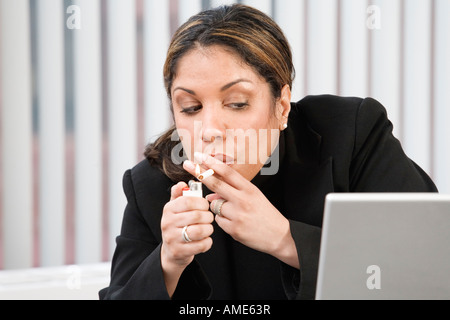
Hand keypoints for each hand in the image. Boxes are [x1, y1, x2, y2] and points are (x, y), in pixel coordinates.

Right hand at [160, 181, 213, 295]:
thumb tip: (181, 183)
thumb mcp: (175, 208)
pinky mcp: (179, 251)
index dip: (201, 202)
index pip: (188, 201)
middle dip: (208, 216)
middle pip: (196, 216)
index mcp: (168, 209)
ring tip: (208, 228)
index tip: (205, 206)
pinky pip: (201, 245)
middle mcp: (167, 223)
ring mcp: (172, 238)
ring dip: (208, 229)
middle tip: (209, 218)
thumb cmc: (177, 225)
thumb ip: (179, 195)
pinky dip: (207, 242)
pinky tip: (205, 239)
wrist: (171, 251)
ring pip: (199, 231)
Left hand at [183, 153, 298, 268]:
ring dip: (217, 208)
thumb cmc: (265, 214)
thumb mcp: (253, 197)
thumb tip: (210, 195)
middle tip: (187, 165)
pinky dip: (222, 221)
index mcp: (249, 189)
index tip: (200, 156)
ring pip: (214, 206)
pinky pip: (218, 221)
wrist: (279, 236)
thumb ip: (232, 192)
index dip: (212, 163)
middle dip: (199, 173)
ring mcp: (237, 215)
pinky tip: (236, 224)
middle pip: (215, 183)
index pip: (227, 172)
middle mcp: (242, 200)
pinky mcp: (233, 229)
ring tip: (235, 214)